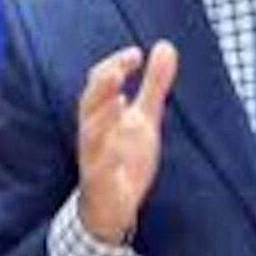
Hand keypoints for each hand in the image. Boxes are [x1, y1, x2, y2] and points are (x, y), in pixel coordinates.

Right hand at [77, 40, 177, 244]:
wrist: (113, 209)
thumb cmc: (124, 158)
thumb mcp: (145, 117)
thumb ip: (154, 83)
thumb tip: (165, 45)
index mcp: (103, 114)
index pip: (100, 83)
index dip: (115, 65)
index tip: (136, 53)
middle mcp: (95, 133)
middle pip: (89, 103)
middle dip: (103, 84)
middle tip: (119, 68)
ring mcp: (95, 159)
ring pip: (90, 135)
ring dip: (102, 116)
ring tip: (118, 98)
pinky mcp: (101, 185)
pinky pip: (98, 171)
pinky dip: (105, 158)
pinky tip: (116, 149)